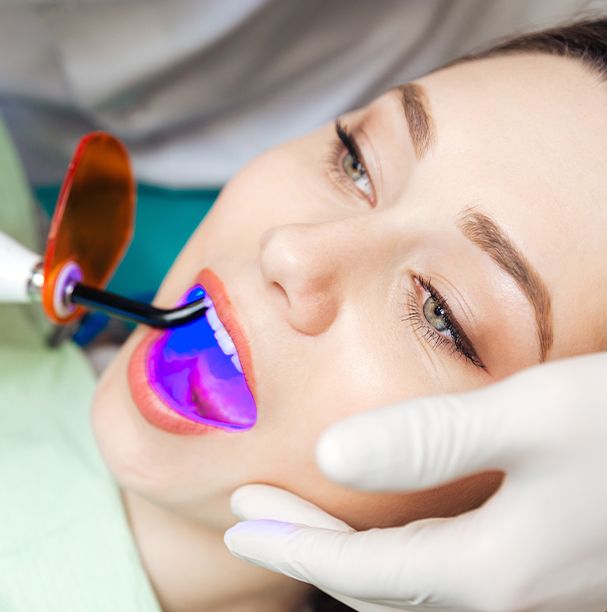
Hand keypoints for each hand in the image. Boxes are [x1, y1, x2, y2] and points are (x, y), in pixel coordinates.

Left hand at [224, 353, 606, 610]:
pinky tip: (388, 525)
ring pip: (411, 588)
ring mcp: (531, 588)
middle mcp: (509, 594)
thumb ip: (431, 440)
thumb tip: (331, 452)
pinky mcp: (545, 567)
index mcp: (493, 570)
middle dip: (306, 551)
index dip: (291, 545)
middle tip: (250, 519)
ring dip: (347, 555)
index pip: (358, 572)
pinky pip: (447, 575)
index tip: (238, 524)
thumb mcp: (531, 417)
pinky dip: (397, 555)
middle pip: (377, 587)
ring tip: (300, 521)